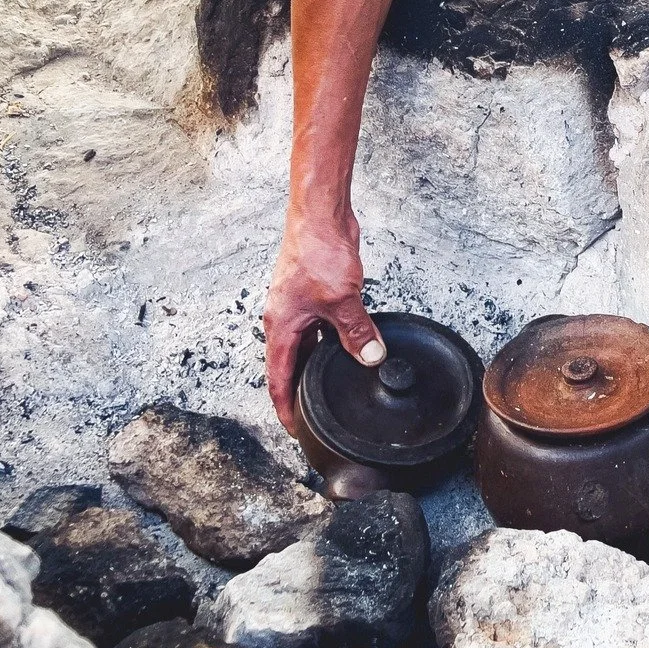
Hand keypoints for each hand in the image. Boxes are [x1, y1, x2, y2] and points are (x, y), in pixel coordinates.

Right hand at [263, 217, 385, 433]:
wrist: (320, 216)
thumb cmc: (317, 252)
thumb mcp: (341, 300)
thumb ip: (356, 332)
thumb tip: (371, 358)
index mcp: (281, 326)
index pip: (278, 379)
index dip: (286, 408)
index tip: (295, 431)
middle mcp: (285, 319)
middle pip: (290, 365)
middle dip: (301, 391)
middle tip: (316, 416)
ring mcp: (299, 306)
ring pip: (308, 346)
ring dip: (318, 364)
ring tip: (332, 388)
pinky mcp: (315, 295)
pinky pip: (321, 328)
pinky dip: (332, 341)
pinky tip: (348, 347)